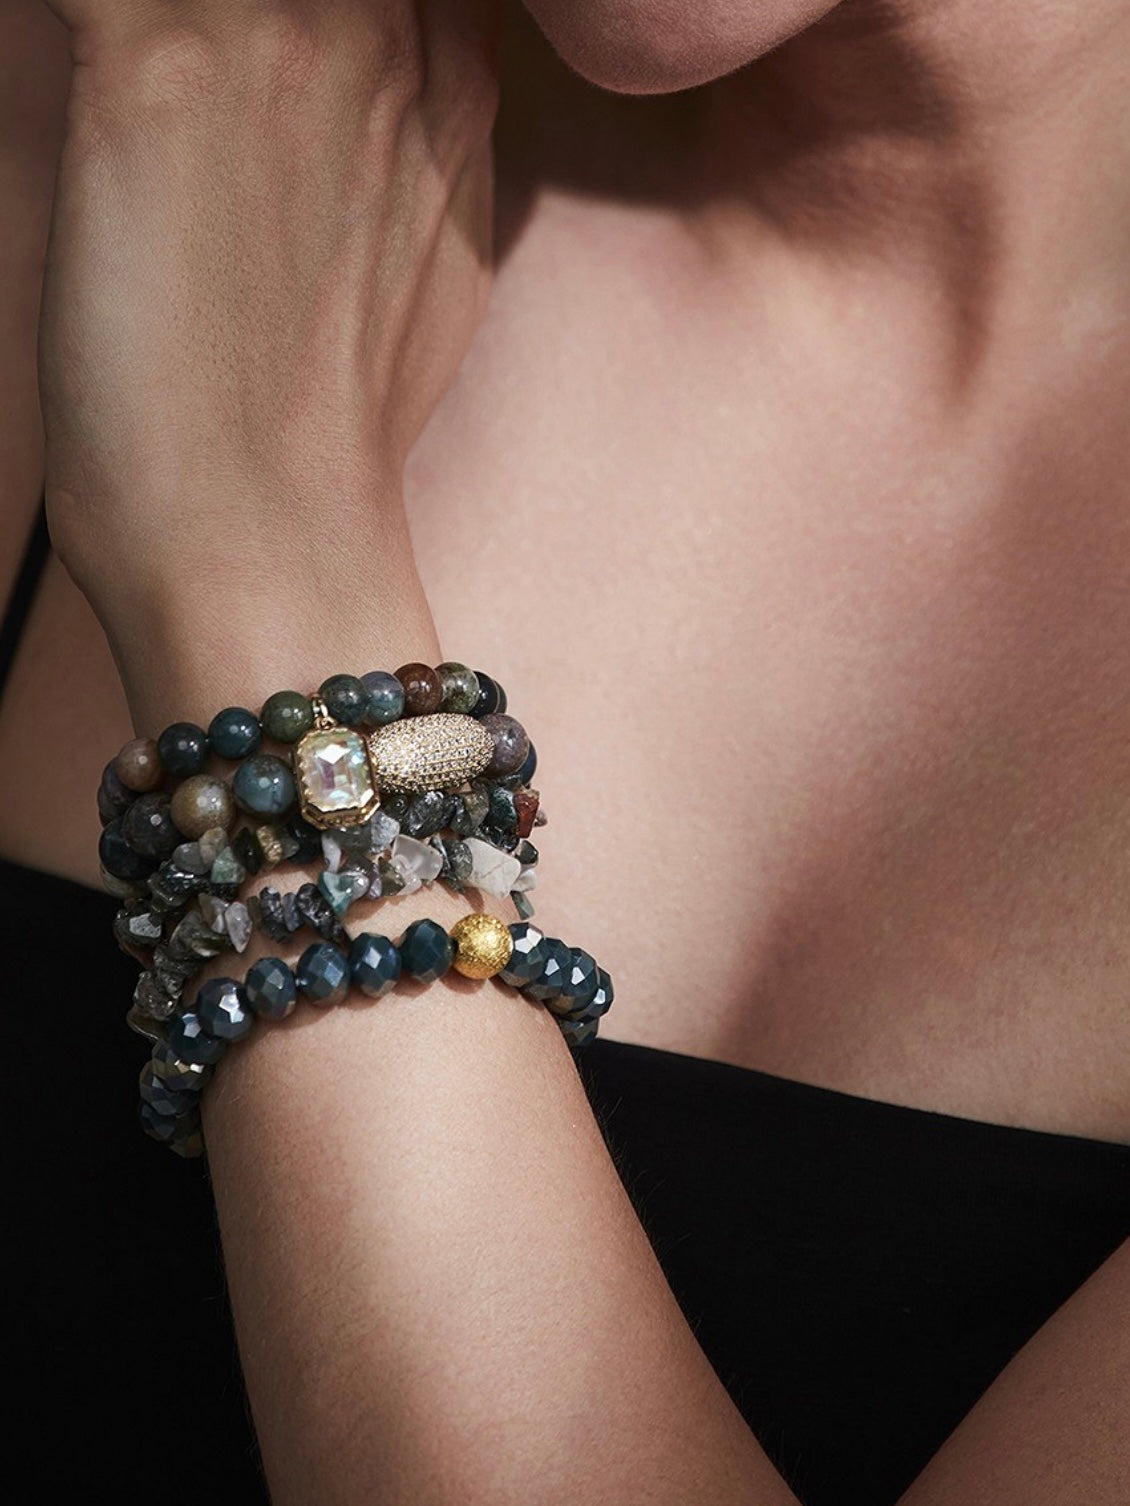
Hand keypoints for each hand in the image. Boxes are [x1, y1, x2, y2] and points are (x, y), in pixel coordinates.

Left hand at [37, 0, 496, 611]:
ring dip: (145, 27)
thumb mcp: (438, 273)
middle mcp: (382, 36)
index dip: (294, 12)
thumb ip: (418, 154)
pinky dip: (62, 19)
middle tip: (182, 104)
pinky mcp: (153, 68)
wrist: (269, 536)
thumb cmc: (329, 438)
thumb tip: (378, 119)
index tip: (245, 59)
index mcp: (453, 88)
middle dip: (210, 20)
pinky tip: (59, 63)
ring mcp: (276, 40)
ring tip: (133, 108)